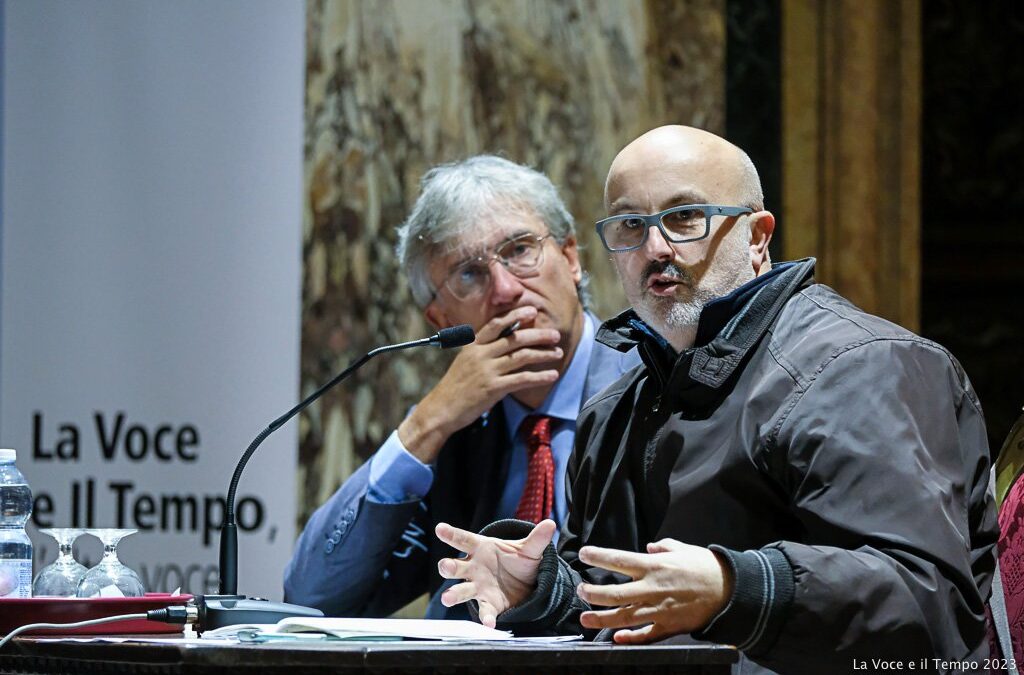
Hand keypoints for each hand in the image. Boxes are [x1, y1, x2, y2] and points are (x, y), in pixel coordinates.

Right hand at [399, 306, 561, 462]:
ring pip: (522, 356)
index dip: (515, 315)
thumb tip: (503, 343)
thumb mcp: (465, 361)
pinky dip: (540, 376)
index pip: (496, 324)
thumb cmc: (454, 387)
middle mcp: (481, 354)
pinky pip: (522, 379)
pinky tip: (552, 375)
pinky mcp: (493, 388)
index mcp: (473, 346)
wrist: (441, 409)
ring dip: (543, 354)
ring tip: (558, 353)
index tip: (532, 310)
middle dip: (539, 335)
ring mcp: (487, 371)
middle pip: (515, 338)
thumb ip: (482, 351)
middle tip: (555, 334)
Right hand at [435, 519, 556, 627]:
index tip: (440, 528)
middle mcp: (474, 567)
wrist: (524, 582)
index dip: (451, 534)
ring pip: (461, 590)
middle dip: (448, 567)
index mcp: (481, 548)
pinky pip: (484, 610)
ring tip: (447, 598)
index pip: (463, 539)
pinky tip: (489, 623)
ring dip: (453, 594)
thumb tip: (550, 524)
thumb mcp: (529, 549)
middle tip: (445, 566)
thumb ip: (537, 539)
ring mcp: (477, 586)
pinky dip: (486, 617)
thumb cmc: (518, 560)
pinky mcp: (487, 603)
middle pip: (456, 566)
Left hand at [576, 539, 733, 643]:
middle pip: (613, 593)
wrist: (729, 590)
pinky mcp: (668, 626)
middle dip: (591, 593)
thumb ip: (663, 546)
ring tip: (584, 619)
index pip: (618, 559)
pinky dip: (629, 638)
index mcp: (654, 566)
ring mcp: (658, 610)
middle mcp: (651, 588)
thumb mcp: (682, 548)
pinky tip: (616, 638)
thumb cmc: (705, 566)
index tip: (582, 554)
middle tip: (579, 591)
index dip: (597, 557)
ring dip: (601, 619)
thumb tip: (649, 546)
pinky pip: (645, 636)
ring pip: (623, 617)